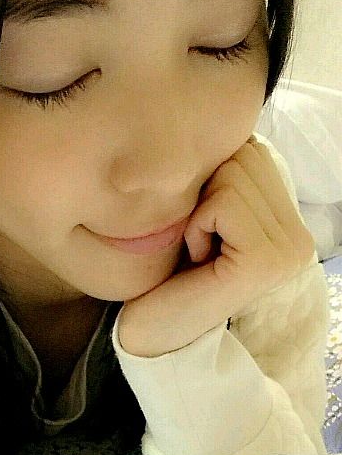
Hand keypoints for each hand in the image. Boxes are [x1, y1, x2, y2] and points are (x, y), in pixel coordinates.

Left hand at [117, 135, 315, 356]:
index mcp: (290, 222)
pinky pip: (224, 202)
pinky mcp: (267, 261)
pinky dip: (197, 226)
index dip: (210, 180)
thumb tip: (226, 122)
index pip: (253, 150)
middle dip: (206, 193)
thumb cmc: (169, 271)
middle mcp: (301, 236)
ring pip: (234, 174)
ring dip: (199, 211)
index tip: (204, 230)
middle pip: (245, 155)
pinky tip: (199, 261)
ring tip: (200, 252)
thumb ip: (228, 174)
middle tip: (200, 243)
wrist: (153, 332)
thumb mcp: (205, 212)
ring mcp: (291, 250)